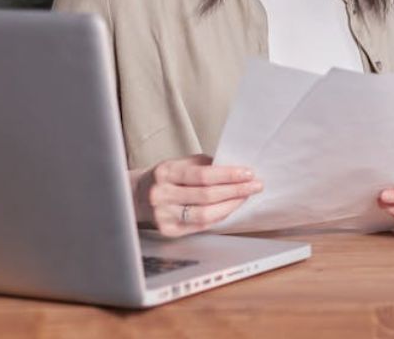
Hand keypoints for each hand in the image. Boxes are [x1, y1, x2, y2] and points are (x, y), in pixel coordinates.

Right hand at [130, 154, 262, 236]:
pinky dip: (219, 216)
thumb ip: (206, 165)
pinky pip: (201, 225)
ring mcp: (163, 215)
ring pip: (205, 214)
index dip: (228, 175)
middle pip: (206, 196)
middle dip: (235, 191)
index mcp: (166, 172)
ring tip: (246, 197)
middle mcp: (161, 195)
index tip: (248, 173)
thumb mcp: (181, 163)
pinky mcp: (168, 231)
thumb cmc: (168, 177)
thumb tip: (237, 170)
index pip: (203, 175)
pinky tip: (231, 207)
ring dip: (231, 205)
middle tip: (256, 185)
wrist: (137, 196)